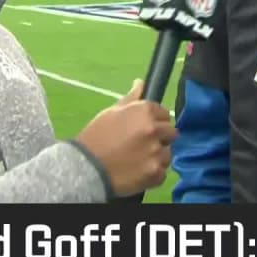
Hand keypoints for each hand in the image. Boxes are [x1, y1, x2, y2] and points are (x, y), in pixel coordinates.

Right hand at [75, 79, 176, 196]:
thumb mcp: (111, 113)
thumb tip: (140, 83)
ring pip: (167, 153)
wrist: (86, 168)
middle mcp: (154, 129)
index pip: (163, 112)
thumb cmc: (96, 137)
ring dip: (157, 157)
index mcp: (144, 111)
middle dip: (160, 138)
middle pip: (170, 132)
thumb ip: (131, 99)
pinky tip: (137, 171)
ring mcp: (156, 152)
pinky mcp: (156, 172)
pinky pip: (162, 172)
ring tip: (137, 160)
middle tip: (142, 145)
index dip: (155, 120)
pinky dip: (152, 173)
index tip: (145, 128)